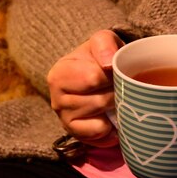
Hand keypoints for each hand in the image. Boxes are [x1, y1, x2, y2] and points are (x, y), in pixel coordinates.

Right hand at [47, 30, 123, 146]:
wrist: (96, 75)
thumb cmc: (99, 58)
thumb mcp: (102, 41)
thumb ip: (104, 44)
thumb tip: (108, 64)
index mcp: (60, 74)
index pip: (93, 78)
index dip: (112, 75)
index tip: (116, 71)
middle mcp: (57, 99)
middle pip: (100, 101)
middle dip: (116, 94)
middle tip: (119, 86)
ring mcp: (65, 120)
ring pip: (101, 120)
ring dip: (115, 110)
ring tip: (116, 99)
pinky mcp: (76, 135)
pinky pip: (100, 136)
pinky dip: (111, 128)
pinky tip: (111, 116)